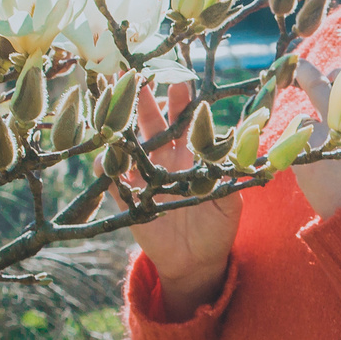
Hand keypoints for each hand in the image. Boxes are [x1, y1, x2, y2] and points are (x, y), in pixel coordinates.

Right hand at [118, 81, 240, 315]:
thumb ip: (227, 180)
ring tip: (112, 110)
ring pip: (130, 144)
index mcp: (191, 154)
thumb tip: (234, 159)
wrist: (196, 261)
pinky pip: (114, 179)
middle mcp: (166, 158)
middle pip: (154, 122)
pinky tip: (106, 160)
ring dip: (121, 126)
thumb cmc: (217, 227)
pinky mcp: (130, 197)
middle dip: (147, 100)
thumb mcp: (229, 204)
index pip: (186, 119)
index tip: (179, 79)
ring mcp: (145, 175)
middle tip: (138, 78)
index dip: (181, 99)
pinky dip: (108, 168)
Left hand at [289, 59, 340, 219]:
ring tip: (316, 142)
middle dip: (306, 73)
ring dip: (307, 127)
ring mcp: (318, 142)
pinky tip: (311, 163)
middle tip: (299, 66)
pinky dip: (300, 151)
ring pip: (303, 121)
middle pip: (319, 86)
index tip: (335, 73)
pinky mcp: (301, 161)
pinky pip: (294, 147)